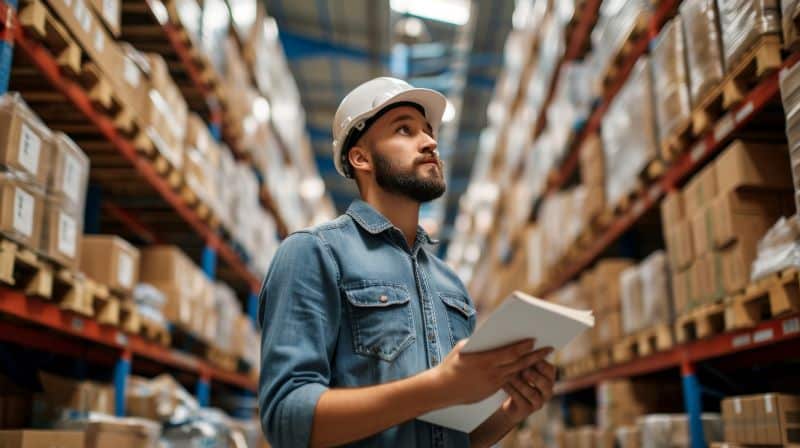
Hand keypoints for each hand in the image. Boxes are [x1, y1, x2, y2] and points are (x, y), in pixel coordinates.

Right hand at [432, 339, 552, 406]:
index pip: (510, 352)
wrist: (443, 389)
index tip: (535, 340)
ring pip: (517, 373)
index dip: (524, 347)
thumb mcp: (464, 348)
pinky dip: (521, 373)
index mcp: (485, 360)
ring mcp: (493, 383)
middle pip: (519, 363)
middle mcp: (492, 373)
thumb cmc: (451, 364)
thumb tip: (494, 335)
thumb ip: (480, 342)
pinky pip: (510, 380)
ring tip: (542, 358)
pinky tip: (528, 368)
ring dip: (531, 365)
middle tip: (549, 349)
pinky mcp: (492, 390)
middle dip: (536, 356)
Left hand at [500, 359, 555, 424]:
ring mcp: (539, 403)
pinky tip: (503, 384)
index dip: (541, 364)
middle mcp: (547, 391)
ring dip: (520, 382)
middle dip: (533, 375)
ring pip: (532, 392)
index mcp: (548, 379)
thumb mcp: (522, 369)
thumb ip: (526, 360)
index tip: (531, 358)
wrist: (508, 404)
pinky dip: (511, 390)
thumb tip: (524, 345)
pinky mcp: (527, 411)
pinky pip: (521, 400)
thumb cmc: (516, 380)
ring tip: (509, 376)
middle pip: (545, 383)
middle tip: (523, 369)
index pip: (551, 370)